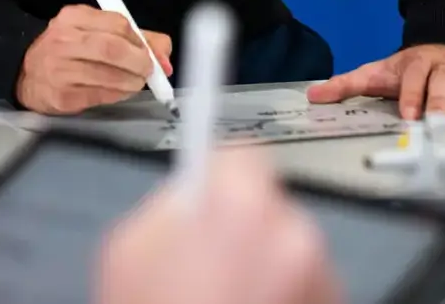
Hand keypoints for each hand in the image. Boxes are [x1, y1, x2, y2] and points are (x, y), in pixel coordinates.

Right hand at [16, 4, 173, 114]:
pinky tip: (119, 92)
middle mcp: (63, 40)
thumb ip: (135, 38)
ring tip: (136, 83)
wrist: (26, 73)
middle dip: (139, 62)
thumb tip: (165, 57)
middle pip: (113, 48)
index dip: (141, 40)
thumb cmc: (68, 49)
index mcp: (73, 17)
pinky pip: (99, 95)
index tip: (150, 52)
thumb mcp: (95, 31)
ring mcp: (59, 69)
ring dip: (131, 82)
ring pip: (108, 75)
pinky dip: (117, 95)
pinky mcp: (61, 96)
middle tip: (148, 71)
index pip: (118, 23)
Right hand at [96, 149, 340, 303]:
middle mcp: (292, 235)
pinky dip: (283, 300)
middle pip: (266, 208)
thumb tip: (186, 194)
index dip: (218, 174)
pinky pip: (305, 290)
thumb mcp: (127, 252)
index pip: (239, 155)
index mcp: (240, 208)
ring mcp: (317, 278)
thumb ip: (165, 208)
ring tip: (226, 303)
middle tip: (206, 268)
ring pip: (288, 252)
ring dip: (265, 270)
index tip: (213, 178)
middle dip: (240, 230)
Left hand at [308, 45, 444, 123]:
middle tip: (437, 119)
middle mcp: (443, 65)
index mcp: (416, 63)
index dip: (410, 94)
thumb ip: (347, 84)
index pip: (413, 77)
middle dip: (439, 100)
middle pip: (441, 82)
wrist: (443, 44)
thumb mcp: (377, 73)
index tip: (408, 113)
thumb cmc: (408, 69)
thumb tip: (313, 94)